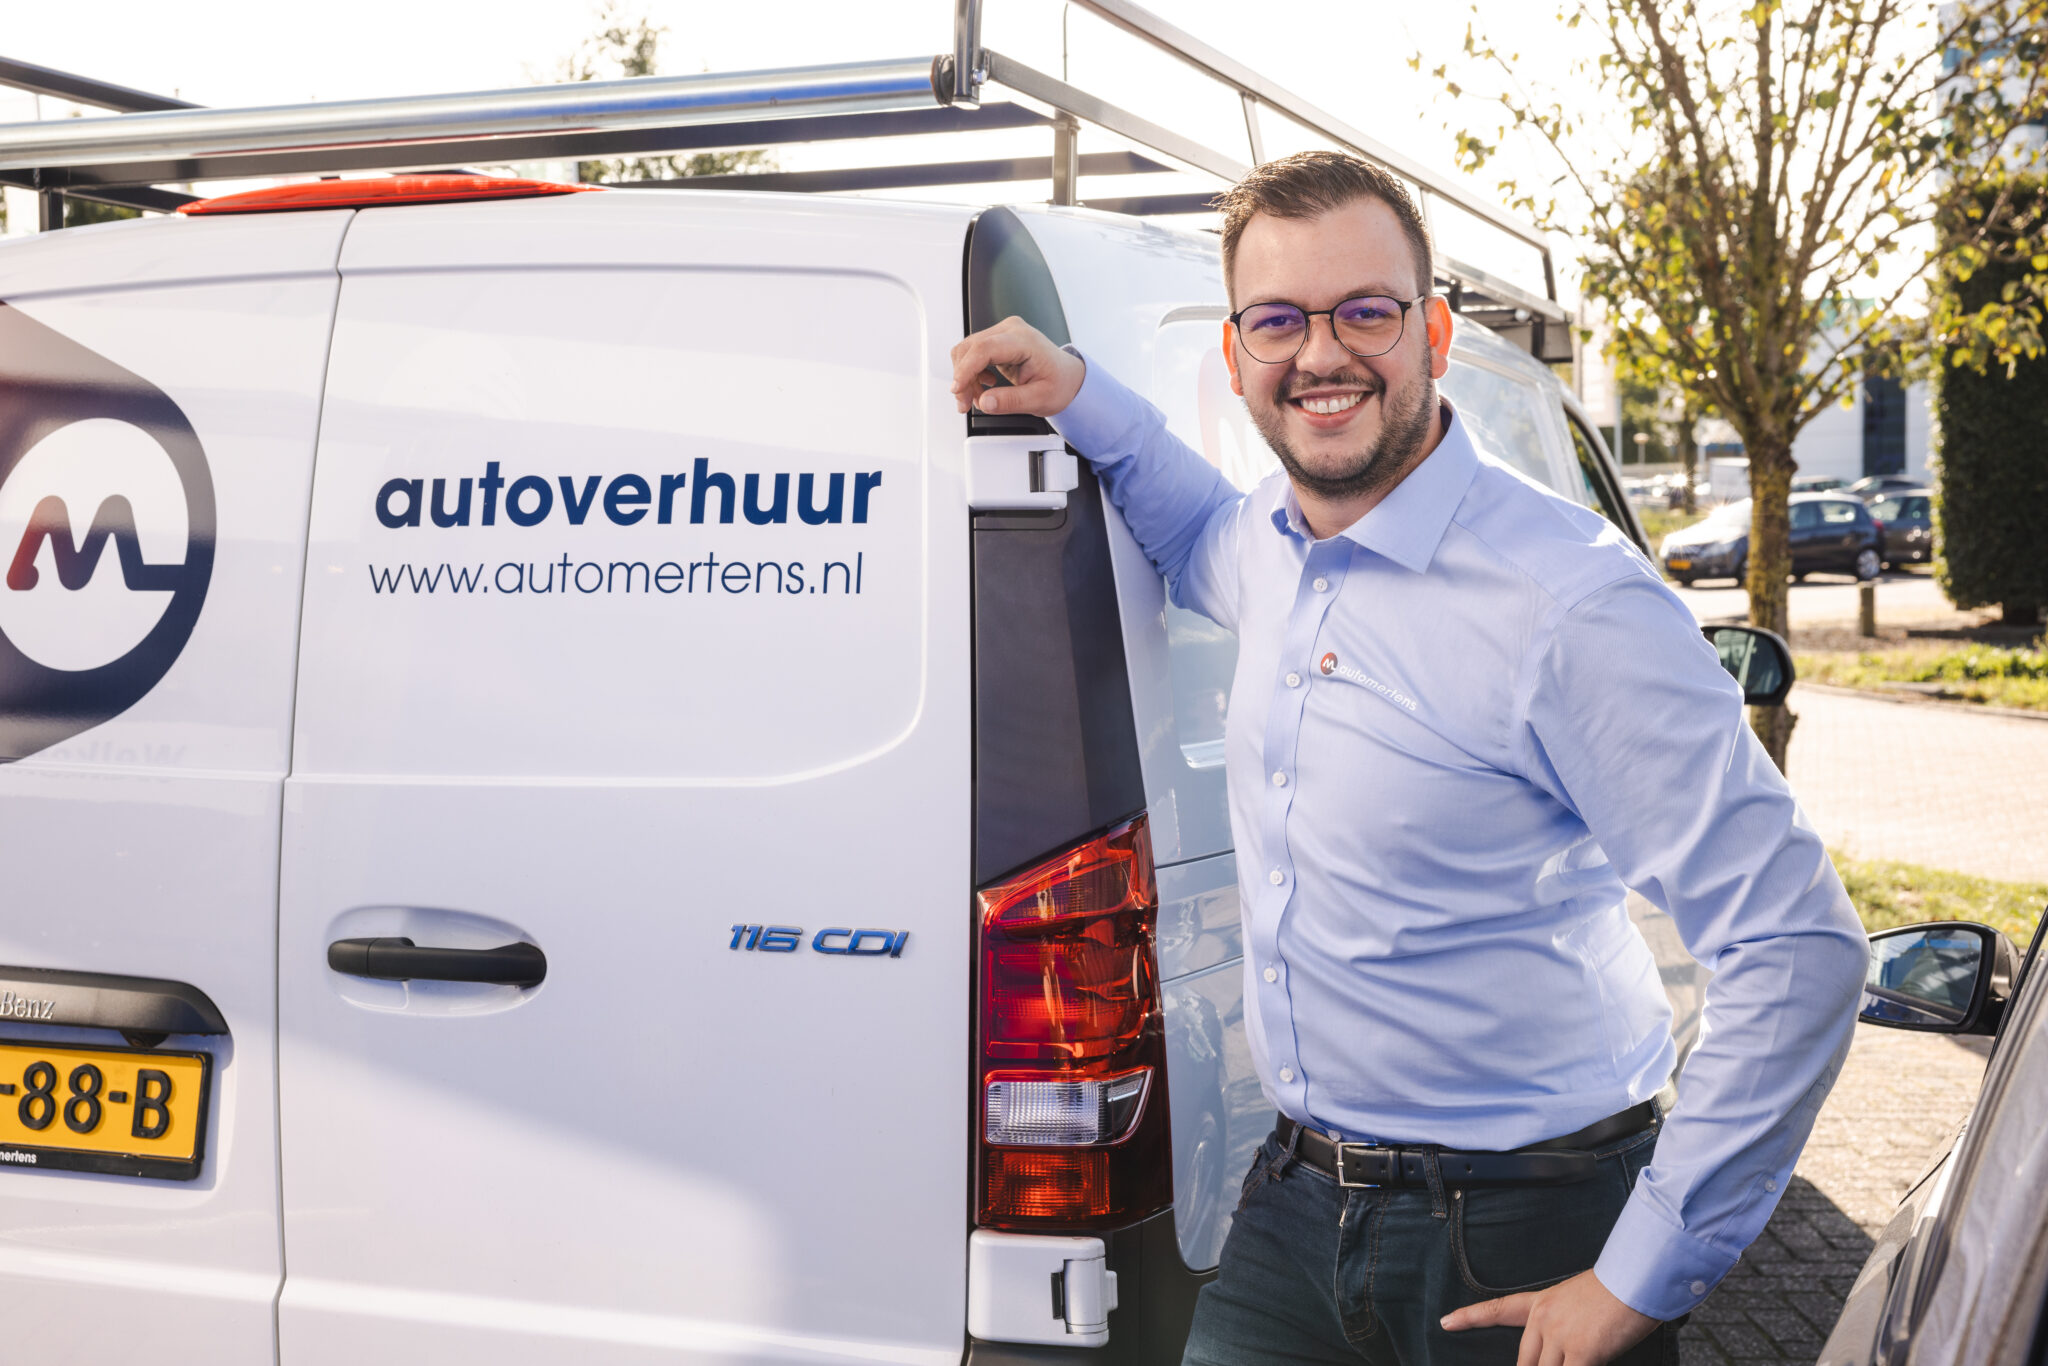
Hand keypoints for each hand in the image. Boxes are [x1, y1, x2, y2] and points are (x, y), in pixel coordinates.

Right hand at [949, 316, 1086, 417]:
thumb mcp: (1040, 399)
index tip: (958, 390)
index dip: (966, 370)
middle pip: (970, 348)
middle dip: (962, 378)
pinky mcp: (997, 339)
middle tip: (965, 404)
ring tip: (977, 398)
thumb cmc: (1059, 384)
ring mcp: (1003, 332)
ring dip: (965, 377)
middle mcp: (1011, 330)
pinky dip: (971, 372)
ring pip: (967, 350)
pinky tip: (984, 386)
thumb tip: (984, 403)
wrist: (1067, 377)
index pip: (984, 348)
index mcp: (1024, 340)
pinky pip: (973, 353)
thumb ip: (1011, 402)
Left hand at [1440, 1269, 1658, 1365]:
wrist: (1638, 1279)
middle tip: (1556, 1362)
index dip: (1470, 1318)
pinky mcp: (1582, 1353)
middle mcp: (1544, 1320)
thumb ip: (1566, 1326)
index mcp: (1543, 1303)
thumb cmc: (1620, 1290)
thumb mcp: (1581, 1302)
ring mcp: (1560, 1337)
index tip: (1445, 1322)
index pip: (1499, 1310)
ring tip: (1573, 1361)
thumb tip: (1567, 1353)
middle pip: (1525, 1363)